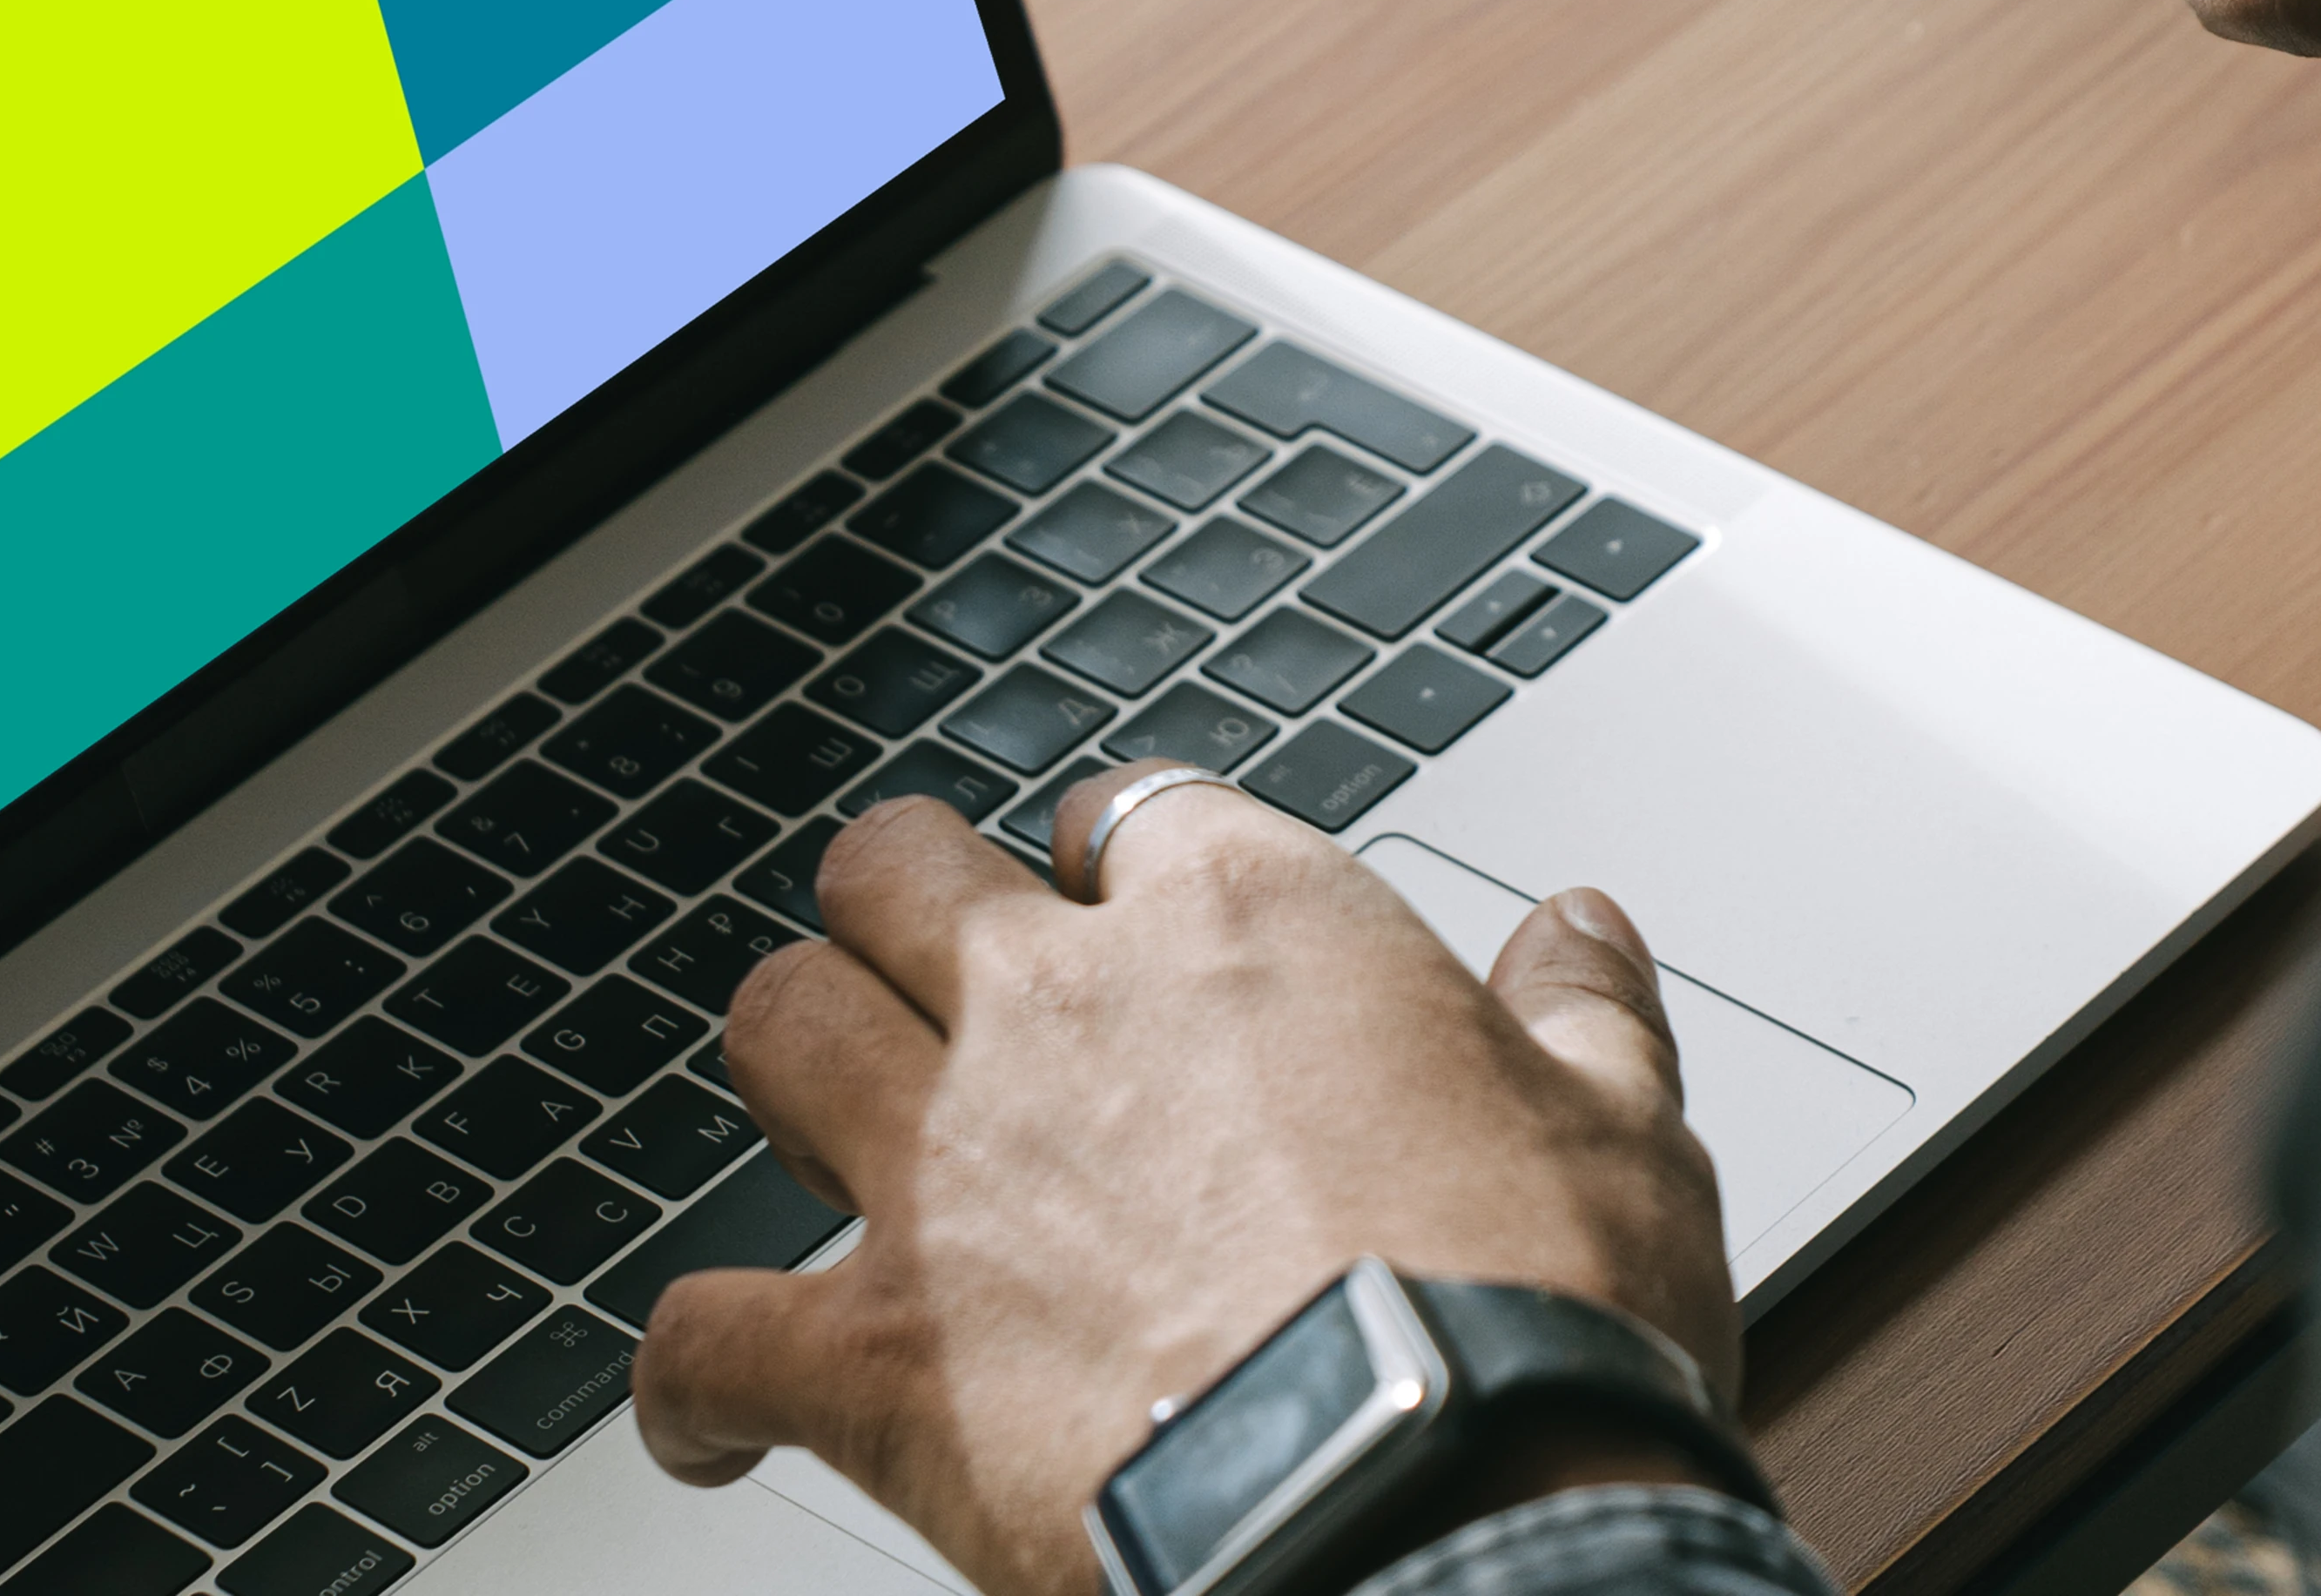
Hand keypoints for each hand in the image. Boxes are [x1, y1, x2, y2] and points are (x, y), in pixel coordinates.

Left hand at [629, 767, 1737, 1595]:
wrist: (1431, 1510)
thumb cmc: (1530, 1323)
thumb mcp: (1624, 1133)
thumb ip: (1584, 1013)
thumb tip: (1580, 930)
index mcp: (1245, 923)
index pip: (1135, 810)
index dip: (1127, 854)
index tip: (1140, 906)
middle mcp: (1064, 1010)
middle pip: (896, 868)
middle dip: (903, 902)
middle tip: (936, 961)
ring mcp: (951, 1171)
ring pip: (775, 1022)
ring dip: (791, 1057)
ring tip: (817, 1107)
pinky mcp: (877, 1349)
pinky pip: (705, 1330)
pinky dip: (696, 1374)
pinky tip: (713, 1407)